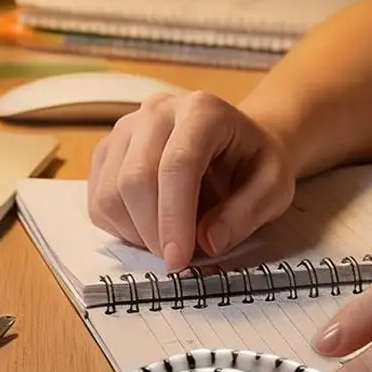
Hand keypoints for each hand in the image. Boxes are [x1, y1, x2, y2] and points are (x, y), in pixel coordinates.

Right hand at [87, 91, 297, 269]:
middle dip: (153, 233)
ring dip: (136, 234)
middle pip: (135, 178)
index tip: (180, 260)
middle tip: (178, 260)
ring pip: (109, 193)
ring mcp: (125, 128)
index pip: (176, 165)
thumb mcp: (274, 188)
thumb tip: (209, 241)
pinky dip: (120, 228)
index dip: (174, 218)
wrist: (236, 143)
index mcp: (202, 110)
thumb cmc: (254, 164)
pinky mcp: (107, 150)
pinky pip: (97, 200)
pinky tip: (150, 228)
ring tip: (169, 240)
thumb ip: (248, 213)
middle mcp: (157, 111)